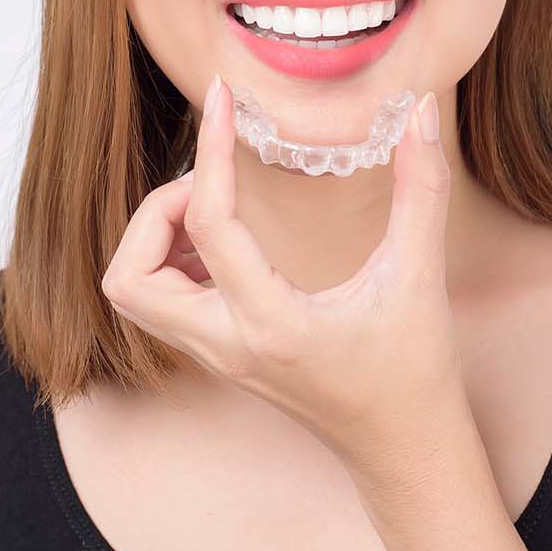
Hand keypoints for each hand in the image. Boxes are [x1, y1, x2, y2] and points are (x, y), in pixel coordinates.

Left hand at [100, 74, 463, 481]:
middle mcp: (227, 345)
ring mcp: (217, 357)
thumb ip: (423, 190)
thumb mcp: (420, 276)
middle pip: (128, 278)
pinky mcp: (220, 358)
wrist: (405, 450)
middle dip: (155, 214)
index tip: (222, 99)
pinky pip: (158, 306)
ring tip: (216, 208)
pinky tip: (224, 242)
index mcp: (270, 323)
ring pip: (132, 297)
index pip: (208, 225)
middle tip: (212, 182)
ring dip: (153, 241)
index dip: (210, 151)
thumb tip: (420, 112)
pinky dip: (168, 263)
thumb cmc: (414, 371)